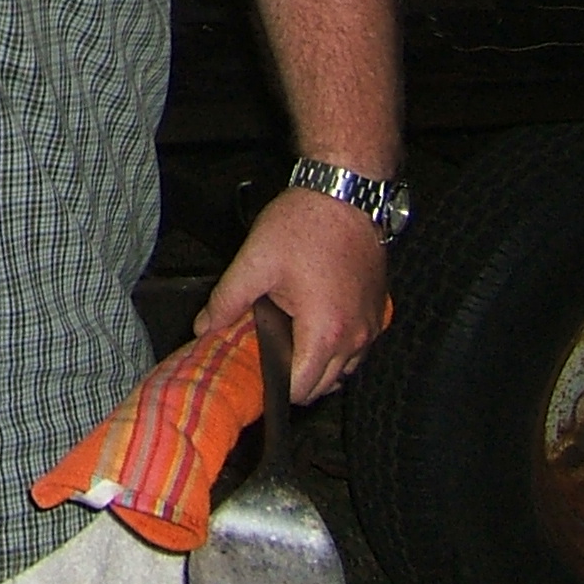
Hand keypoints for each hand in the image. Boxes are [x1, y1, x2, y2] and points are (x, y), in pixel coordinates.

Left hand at [195, 187, 388, 403]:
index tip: (257, 370)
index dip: (275, 385)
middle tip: (269, 352)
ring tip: (291, 337)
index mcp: (324, 332)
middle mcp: (356, 337)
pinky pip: (359, 347)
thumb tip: (204, 328)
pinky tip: (315, 323)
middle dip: (295, 376)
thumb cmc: (303, 225)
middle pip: (324, 385)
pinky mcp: (379, 311)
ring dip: (319, 363)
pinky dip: (339, 346)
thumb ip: (227, 301)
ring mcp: (372, 325)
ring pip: (345, 369)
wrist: (343, 194)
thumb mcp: (254, 262)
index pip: (301, 388)